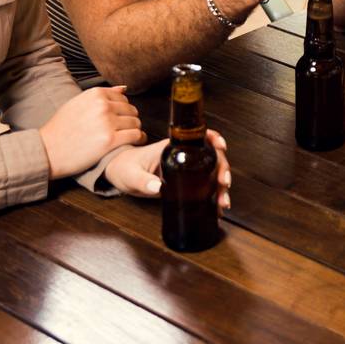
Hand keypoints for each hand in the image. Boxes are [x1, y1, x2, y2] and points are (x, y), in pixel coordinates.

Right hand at [38, 85, 144, 178]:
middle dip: (130, 120)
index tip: (119, 119)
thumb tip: (124, 88)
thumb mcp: (77, 103)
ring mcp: (107, 122)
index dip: (123, 110)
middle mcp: (102, 105)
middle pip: (131, 110)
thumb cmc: (61, 128)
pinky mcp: (110, 140)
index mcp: (95, 94)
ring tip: (128, 137)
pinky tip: (134, 143)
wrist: (47, 151)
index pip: (123, 98)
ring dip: (135, 130)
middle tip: (124, 130)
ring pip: (135, 122)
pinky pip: (135, 135)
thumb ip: (100, 95)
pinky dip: (138, 139)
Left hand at [100, 130, 232, 208]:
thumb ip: (143, 181)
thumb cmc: (125, 169)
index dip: (213, 139)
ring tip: (222, 202)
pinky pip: (204, 184)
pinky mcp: (184, 181)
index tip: (221, 147)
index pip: (198, 137)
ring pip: (210, 171)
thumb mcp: (132, 175)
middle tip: (223, 184)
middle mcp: (182, 155)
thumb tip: (157, 187)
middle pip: (210, 156)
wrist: (120, 175)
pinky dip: (213, 194)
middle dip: (221, 169)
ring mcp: (185, 167)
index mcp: (171, 147)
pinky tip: (217, 206)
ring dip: (220, 186)